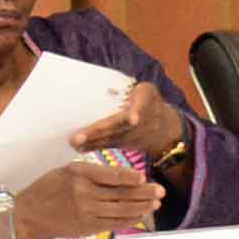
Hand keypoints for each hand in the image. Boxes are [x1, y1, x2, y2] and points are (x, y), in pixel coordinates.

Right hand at [8, 153, 163, 238]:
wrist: (29, 215)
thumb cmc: (46, 189)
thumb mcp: (64, 171)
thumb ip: (90, 173)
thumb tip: (119, 176)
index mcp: (77, 174)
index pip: (109, 175)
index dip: (129, 178)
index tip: (142, 178)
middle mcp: (83, 193)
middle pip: (120, 194)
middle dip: (143, 194)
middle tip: (160, 191)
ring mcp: (86, 212)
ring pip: (120, 210)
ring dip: (140, 207)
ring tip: (155, 204)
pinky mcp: (87, 226)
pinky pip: (113, 223)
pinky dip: (128, 219)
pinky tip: (139, 215)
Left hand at [71, 84, 188, 166]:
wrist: (163, 128)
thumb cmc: (149, 102)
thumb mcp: (147, 91)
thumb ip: (134, 91)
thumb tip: (112, 90)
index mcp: (144, 105)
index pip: (140, 107)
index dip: (136, 112)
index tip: (133, 119)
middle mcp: (138, 125)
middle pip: (117, 127)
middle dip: (98, 132)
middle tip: (79, 136)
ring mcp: (130, 137)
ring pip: (110, 139)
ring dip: (92, 142)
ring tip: (74, 142)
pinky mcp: (123, 144)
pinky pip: (107, 145)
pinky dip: (93, 147)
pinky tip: (78, 148)